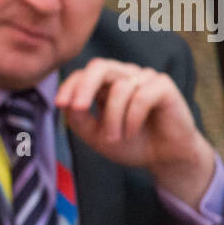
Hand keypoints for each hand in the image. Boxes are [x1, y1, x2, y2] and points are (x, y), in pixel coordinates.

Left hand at [56, 58, 215, 207]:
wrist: (164, 158)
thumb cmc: (131, 143)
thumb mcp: (97, 135)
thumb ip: (80, 119)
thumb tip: (69, 103)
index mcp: (106, 84)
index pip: (83, 74)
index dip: (69, 86)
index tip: (59, 104)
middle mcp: (125, 76)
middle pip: (99, 67)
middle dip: (84, 86)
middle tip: (78, 109)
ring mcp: (145, 78)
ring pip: (120, 88)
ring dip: (113, 118)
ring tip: (115, 138)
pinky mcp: (164, 85)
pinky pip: (142, 96)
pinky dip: (132, 118)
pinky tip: (132, 131)